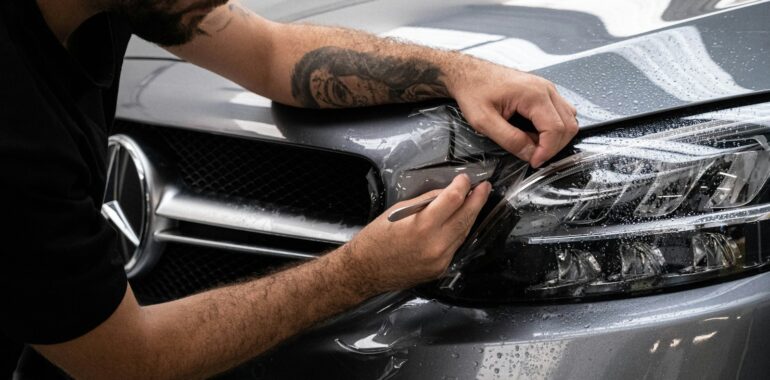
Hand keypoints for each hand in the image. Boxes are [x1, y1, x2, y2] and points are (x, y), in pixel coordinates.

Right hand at [341, 175, 490, 292]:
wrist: (365, 271)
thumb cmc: (376, 238)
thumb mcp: (399, 211)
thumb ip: (426, 202)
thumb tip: (447, 192)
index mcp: (423, 225)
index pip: (454, 199)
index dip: (462, 186)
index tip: (465, 178)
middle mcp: (436, 244)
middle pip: (466, 216)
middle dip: (477, 199)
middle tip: (484, 187)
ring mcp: (441, 259)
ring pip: (464, 232)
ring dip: (471, 215)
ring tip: (476, 202)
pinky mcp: (441, 269)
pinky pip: (456, 245)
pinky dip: (459, 231)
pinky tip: (461, 221)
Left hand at [448, 60, 577, 167]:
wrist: (469, 74)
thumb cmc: (473, 91)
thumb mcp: (484, 121)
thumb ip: (509, 139)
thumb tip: (530, 154)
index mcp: (533, 94)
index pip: (556, 129)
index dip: (547, 151)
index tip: (534, 162)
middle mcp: (545, 89)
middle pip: (568, 125)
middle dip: (553, 146)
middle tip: (533, 156)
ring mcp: (546, 89)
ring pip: (568, 119)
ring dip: (555, 138)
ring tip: (533, 145)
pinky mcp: (543, 92)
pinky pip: (560, 113)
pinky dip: (553, 128)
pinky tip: (534, 133)